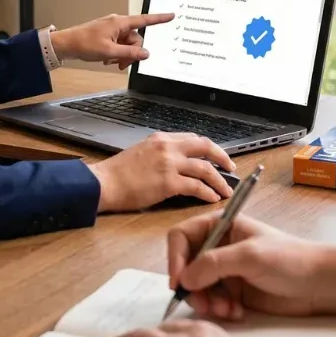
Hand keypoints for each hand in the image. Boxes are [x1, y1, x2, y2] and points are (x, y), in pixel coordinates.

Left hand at [50, 13, 174, 69]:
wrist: (66, 44)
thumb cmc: (84, 43)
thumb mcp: (109, 52)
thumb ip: (129, 54)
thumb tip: (146, 54)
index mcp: (120, 23)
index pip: (144, 20)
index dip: (159, 19)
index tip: (171, 15)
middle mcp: (118, 24)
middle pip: (135, 39)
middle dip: (131, 53)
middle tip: (121, 64)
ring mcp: (112, 30)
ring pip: (127, 44)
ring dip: (122, 55)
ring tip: (110, 61)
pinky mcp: (107, 36)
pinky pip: (119, 45)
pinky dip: (116, 53)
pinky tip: (107, 59)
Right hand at [88, 132, 234, 211]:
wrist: (104, 182)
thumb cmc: (117, 173)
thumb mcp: (141, 152)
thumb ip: (160, 154)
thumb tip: (176, 163)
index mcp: (161, 138)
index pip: (192, 138)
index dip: (208, 148)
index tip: (216, 156)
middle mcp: (168, 147)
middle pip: (205, 146)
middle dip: (222, 157)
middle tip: (231, 168)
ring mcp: (169, 164)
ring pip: (205, 168)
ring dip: (219, 179)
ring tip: (226, 189)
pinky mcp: (168, 182)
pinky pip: (196, 186)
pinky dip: (208, 192)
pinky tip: (212, 198)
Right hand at [168, 213, 328, 319]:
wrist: (320, 284)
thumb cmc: (288, 259)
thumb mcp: (249, 256)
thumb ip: (214, 263)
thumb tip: (184, 279)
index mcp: (219, 225)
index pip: (182, 236)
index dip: (175, 257)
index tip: (178, 282)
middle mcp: (218, 245)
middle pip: (186, 264)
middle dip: (193, 286)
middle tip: (204, 305)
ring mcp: (226, 270)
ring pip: (198, 286)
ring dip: (207, 301)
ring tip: (226, 311)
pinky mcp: (234, 291)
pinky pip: (213, 301)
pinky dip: (219, 309)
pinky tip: (237, 313)